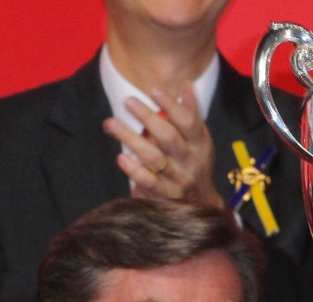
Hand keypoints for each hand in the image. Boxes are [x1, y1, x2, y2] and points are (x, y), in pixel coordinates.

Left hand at [103, 83, 221, 208]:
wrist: (202, 205)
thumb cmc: (196, 166)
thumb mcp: (200, 142)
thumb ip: (192, 115)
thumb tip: (186, 86)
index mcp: (200, 146)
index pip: (189, 123)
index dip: (173, 106)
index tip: (155, 91)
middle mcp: (191, 162)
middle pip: (169, 138)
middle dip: (148, 118)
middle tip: (128, 101)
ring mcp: (178, 180)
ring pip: (154, 158)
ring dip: (131, 139)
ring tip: (111, 123)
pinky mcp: (165, 196)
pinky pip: (148, 182)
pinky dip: (134, 170)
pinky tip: (121, 157)